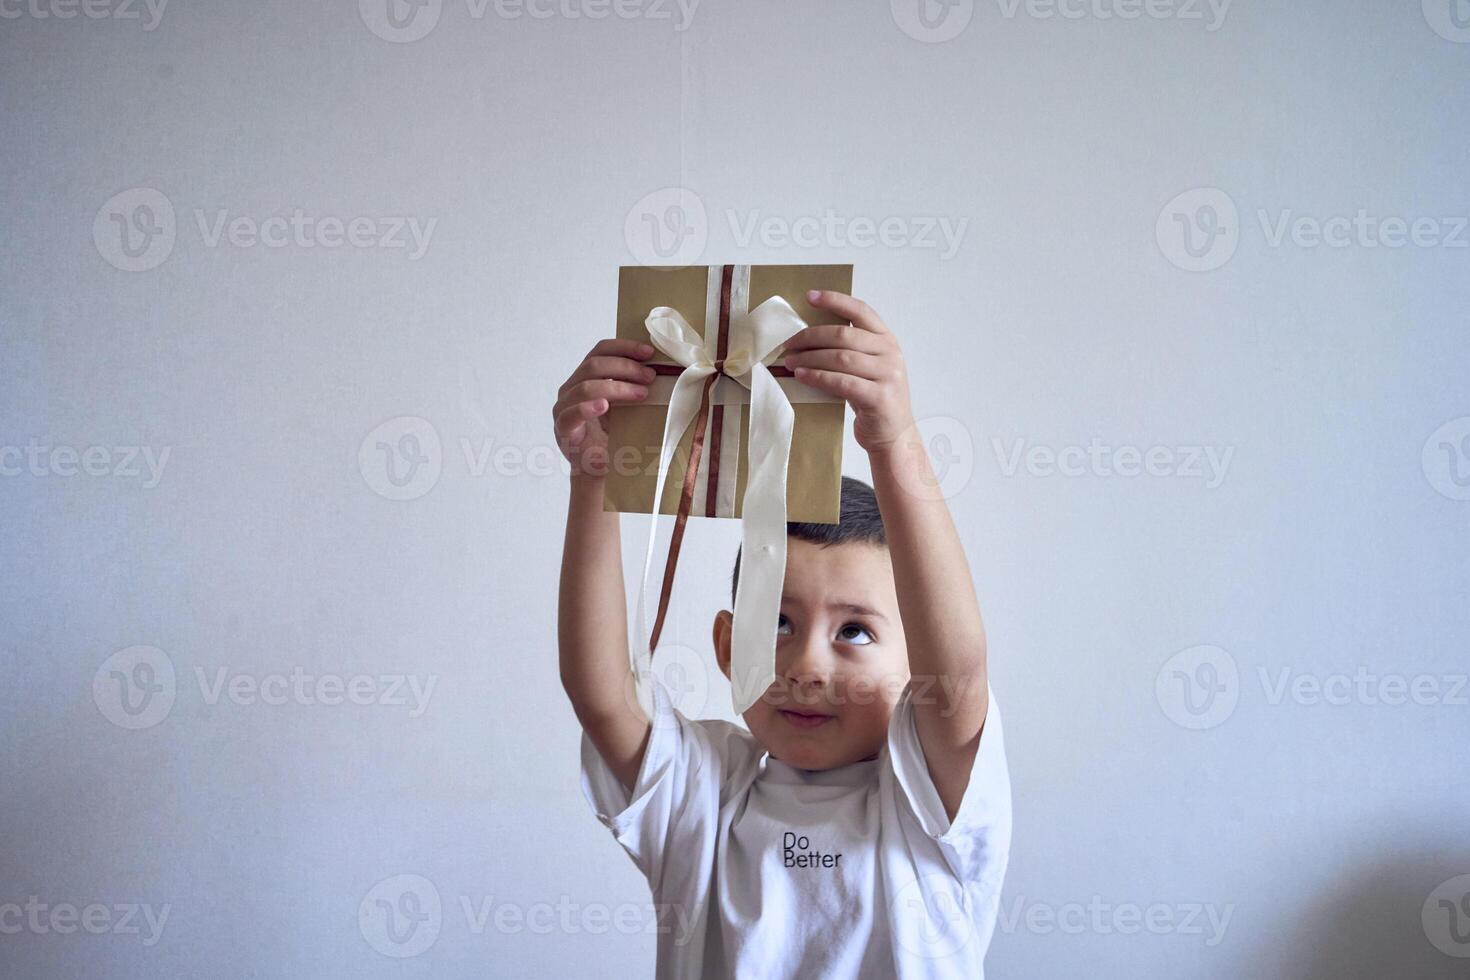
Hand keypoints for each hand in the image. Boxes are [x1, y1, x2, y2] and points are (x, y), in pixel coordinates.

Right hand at [553, 338, 657, 478]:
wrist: (602, 469)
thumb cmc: (614, 434)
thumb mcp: (626, 405)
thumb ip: (633, 385)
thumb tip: (662, 368)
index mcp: (584, 377)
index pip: (600, 351)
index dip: (624, 347)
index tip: (649, 353)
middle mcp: (570, 388)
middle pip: (594, 365)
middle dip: (625, 367)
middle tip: (650, 377)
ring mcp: (563, 408)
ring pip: (585, 387)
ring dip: (617, 387)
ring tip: (641, 394)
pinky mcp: (563, 429)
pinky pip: (570, 414)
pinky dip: (587, 408)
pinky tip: (603, 406)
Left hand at [782, 291, 915, 454]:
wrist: (894, 436)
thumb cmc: (873, 399)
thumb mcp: (867, 368)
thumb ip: (850, 350)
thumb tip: (807, 337)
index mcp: (886, 339)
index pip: (861, 310)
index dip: (835, 300)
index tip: (809, 296)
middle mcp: (890, 353)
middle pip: (843, 335)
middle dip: (810, 337)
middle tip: (788, 344)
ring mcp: (888, 375)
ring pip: (840, 358)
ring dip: (810, 358)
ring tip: (789, 362)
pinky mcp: (880, 397)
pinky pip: (841, 382)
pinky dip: (818, 377)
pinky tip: (802, 376)